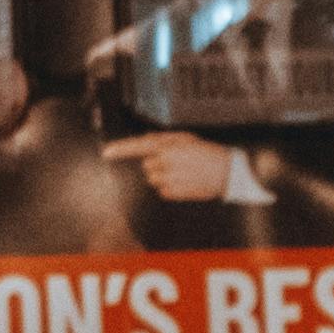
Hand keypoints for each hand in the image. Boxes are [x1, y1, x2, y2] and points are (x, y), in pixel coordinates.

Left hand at [105, 131, 239, 202]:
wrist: (226, 173)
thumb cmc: (207, 153)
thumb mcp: (186, 139)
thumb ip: (163, 139)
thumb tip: (146, 140)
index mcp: (168, 147)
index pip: (138, 146)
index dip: (120, 149)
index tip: (106, 153)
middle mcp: (165, 163)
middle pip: (146, 166)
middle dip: (156, 164)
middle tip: (176, 162)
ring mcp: (169, 180)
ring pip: (153, 179)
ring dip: (162, 176)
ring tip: (182, 172)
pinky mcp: (173, 193)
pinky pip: (162, 191)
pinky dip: (169, 188)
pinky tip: (184, 182)